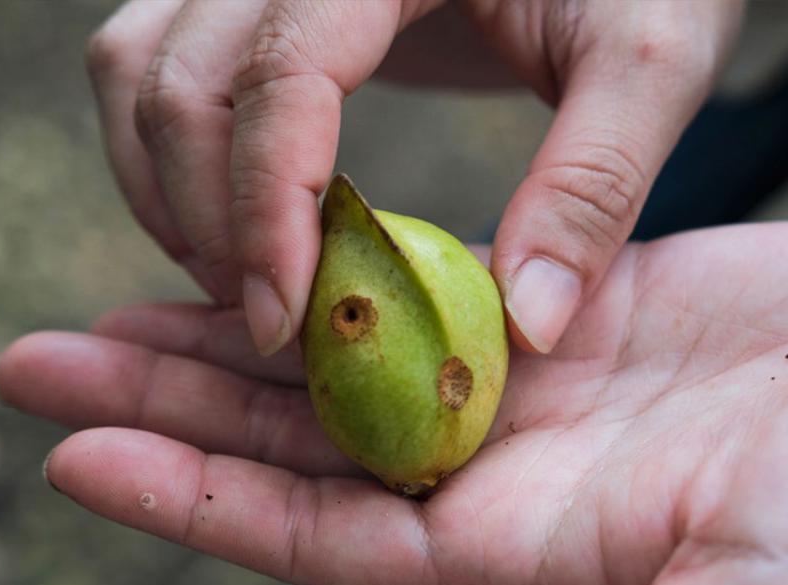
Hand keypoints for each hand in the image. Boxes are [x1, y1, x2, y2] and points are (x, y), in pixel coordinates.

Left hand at [0, 222, 787, 584]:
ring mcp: (526, 386)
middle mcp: (497, 472)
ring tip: (125, 308)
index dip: (187, 495)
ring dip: (235, 329)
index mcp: (511, 550)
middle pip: (291, 439)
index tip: (77, 450)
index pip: (308, 528)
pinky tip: (284, 246)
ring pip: (341, 355)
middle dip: (168, 403)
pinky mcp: (567, 308)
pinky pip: (425, 286)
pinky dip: (348, 268)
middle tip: (47, 362)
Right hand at [84, 0, 740, 355]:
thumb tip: (528, 325)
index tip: (284, 322)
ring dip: (165, 187)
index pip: (281, 70)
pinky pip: (153, 59)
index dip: (264, 206)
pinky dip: (165, 152)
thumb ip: (595, 181)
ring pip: (136, 65)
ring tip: (240, 281)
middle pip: (178, 76)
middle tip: (268, 322)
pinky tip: (230, 221)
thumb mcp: (651, 55)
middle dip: (204, 217)